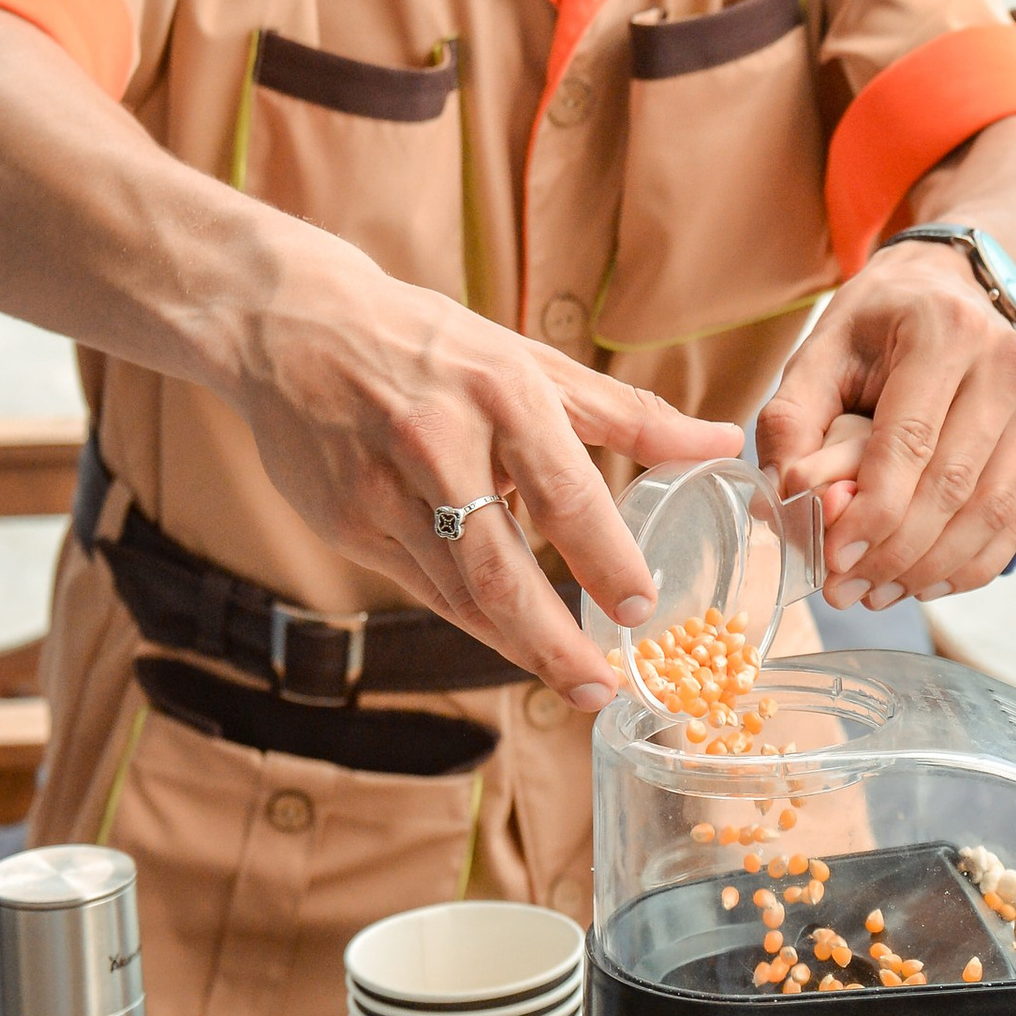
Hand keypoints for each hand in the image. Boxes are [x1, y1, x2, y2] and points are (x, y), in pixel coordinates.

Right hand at [234, 260, 743, 706]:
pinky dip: (471, 619)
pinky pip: (422, 588)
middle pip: (501, 570)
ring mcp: (382, 492)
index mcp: (499, 394)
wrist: (294, 327)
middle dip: (555, 642)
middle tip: (602, 688)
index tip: (640, 608)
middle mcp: (438, 446)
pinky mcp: (345, 523)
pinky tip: (510, 638)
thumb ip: (627, 413)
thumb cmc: (431, 345)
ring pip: (457, 595)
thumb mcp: (530, 361)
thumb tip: (722, 442)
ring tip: (572, 681)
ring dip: (517, 647)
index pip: (564, 493)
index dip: (605, 558)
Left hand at [759, 252, 1015, 605]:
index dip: (872, 512)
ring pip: (993, 513)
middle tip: (845, 592)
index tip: (833, 561)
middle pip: (953, 486)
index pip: (910, 442)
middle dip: (895, 554)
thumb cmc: (877, 330)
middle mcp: (1008, 359)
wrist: (951, 292)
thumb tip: (788, 502)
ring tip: (878, 594)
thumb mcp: (819, 355)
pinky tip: (926, 582)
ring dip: (932, 570)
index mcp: (944, 329)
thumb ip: (792, 424)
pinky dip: (972, 564)